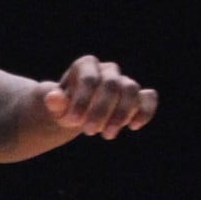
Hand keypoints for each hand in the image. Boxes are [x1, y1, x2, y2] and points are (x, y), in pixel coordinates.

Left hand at [42, 55, 157, 139]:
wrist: (76, 114)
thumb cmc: (63, 107)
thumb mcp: (53, 106)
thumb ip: (54, 101)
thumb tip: (52, 97)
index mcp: (85, 65)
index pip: (90, 79)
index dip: (82, 101)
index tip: (71, 122)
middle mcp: (107, 70)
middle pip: (112, 85)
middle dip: (101, 110)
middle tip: (89, 132)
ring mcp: (124, 81)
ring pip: (131, 89)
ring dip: (121, 114)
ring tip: (107, 135)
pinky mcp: (137, 96)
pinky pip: (148, 98)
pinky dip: (145, 111)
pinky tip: (133, 127)